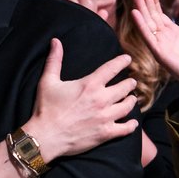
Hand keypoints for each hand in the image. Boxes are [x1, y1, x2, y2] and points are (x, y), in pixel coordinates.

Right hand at [23, 38, 137, 160]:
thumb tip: (55, 41)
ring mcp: (106, 117)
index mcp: (89, 85)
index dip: (122, 62)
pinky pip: (126, 128)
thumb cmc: (46, 108)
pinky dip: (131, 125)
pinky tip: (132, 122)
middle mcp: (102, 99)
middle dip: (130, 83)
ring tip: (131, 98)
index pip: (112, 68)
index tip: (128, 59)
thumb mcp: (48, 81)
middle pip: (125, 87)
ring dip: (131, 101)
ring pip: (128, 106)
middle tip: (131, 82)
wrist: (46, 136)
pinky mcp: (106, 133)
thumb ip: (54, 60)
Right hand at [131, 0, 178, 112]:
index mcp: (173, 33)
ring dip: (140, 7)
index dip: (155, 1)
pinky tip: (135, 12)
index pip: (160, 13)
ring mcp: (159, 43)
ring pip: (147, 22)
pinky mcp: (157, 51)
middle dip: (146, 0)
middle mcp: (163, 37)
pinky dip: (140, 24)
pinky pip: (147, 35)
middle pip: (151, 14)